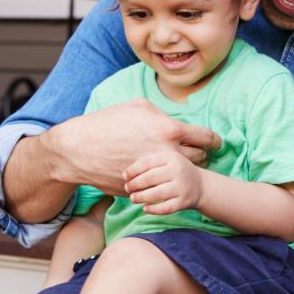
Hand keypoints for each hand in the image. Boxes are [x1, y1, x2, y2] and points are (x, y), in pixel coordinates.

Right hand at [46, 98, 218, 195]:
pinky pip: (161, 184)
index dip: (214, 140)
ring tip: (177, 162)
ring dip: (184, 168)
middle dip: (200, 154)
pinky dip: (161, 178)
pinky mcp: (144, 187)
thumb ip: (164, 114)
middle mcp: (166, 153)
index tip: (215, 142)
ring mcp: (155, 173)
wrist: (78, 150)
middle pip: (199, 159)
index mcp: (168, 130)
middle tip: (197, 152)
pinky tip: (155, 171)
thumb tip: (178, 121)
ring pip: (183, 175)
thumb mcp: (138, 106)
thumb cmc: (107, 122)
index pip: (206, 138)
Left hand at [123, 149, 206, 214]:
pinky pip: (166, 208)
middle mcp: (178, 171)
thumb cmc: (176, 172)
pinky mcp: (184, 202)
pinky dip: (153, 209)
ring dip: (141, 197)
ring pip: (157, 193)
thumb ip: (149, 163)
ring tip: (133, 198)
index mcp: (172, 158)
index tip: (124, 177)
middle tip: (127, 188)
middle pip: (151, 178)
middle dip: (135, 184)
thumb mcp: (167, 161)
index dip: (133, 170)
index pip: (148, 163)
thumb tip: (126, 174)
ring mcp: (182, 187)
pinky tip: (145, 208)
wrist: (200, 185)